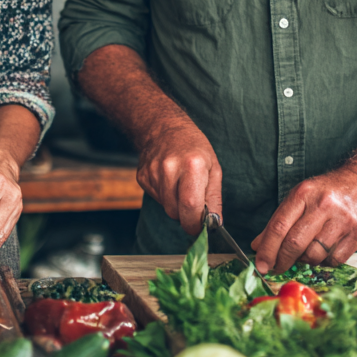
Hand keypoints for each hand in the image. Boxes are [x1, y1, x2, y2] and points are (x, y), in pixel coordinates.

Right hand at [137, 118, 222, 235]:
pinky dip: (165, 196)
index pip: (190, 206)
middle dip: (186, 215)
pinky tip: (168, 180)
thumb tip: (215, 224)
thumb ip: (214, 198)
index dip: (195, 223)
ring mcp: (152, 172)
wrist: (164, 127)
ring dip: (175, 204)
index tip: (199, 228)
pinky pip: (156, 198)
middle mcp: (169, 168)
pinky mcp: (142, 176)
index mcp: (191, 165)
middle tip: (193, 203)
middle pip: (175, 211)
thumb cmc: (194, 148)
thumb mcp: (213, 168)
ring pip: (165, 207)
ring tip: (180, 185)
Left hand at [251, 162, 356, 272]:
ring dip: (304, 261)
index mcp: (304, 194)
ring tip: (303, 254)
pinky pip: (334, 260)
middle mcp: (324, 205)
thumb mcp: (300, 197)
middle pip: (295, 243)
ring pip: (314, 255)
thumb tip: (258, 246)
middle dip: (281, 261)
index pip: (279, 226)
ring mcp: (343, 220)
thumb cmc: (327, 191)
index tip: (261, 264)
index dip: (267, 250)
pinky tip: (322, 253)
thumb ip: (279, 221)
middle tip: (276, 268)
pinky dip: (324, 262)